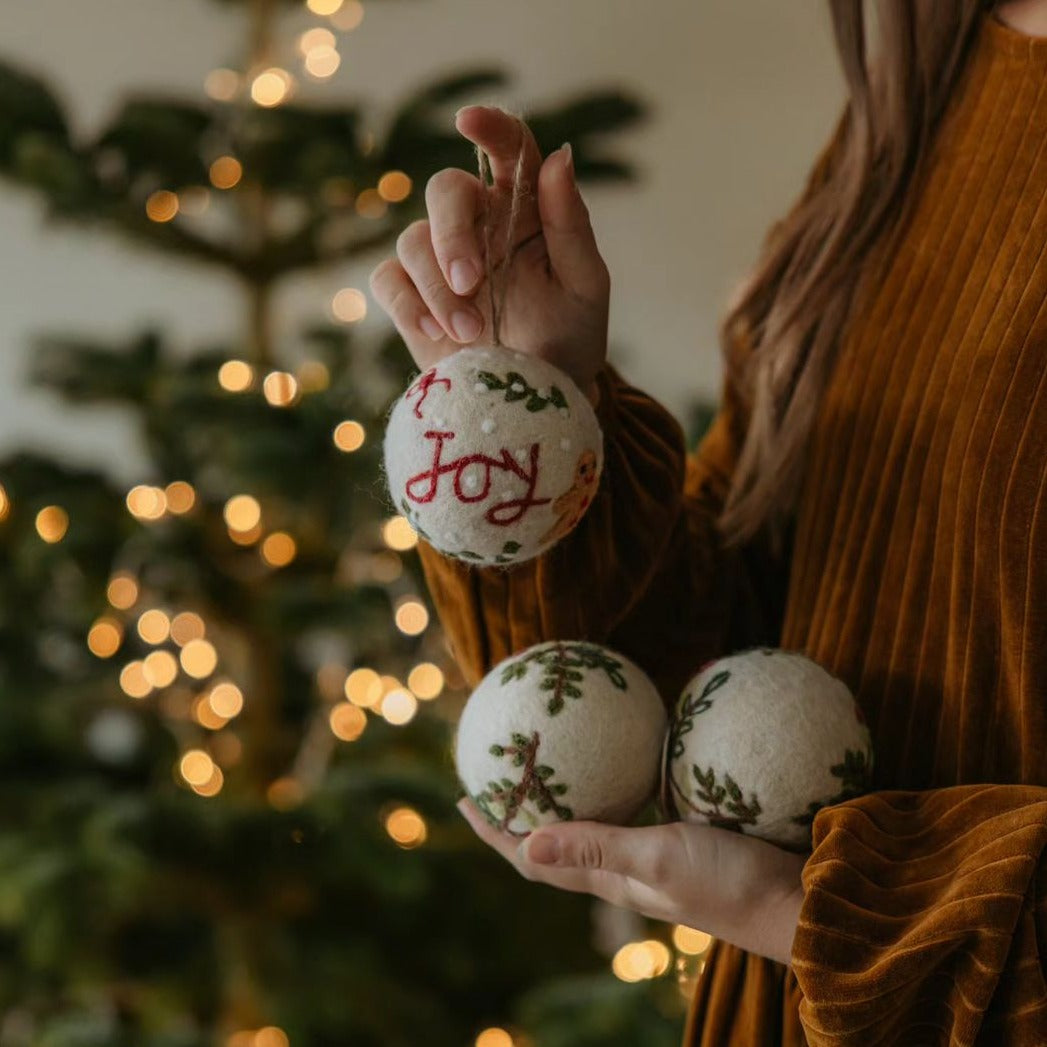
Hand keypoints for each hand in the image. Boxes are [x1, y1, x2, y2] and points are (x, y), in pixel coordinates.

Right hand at [369, 105, 609, 403]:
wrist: (535, 404)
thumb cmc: (571, 340)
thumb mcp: (584, 286)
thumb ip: (570, 224)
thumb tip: (560, 157)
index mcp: (525, 211)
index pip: (509, 151)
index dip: (490, 127)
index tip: (469, 121)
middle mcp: (479, 226)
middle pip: (445, 190)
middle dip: (451, 234)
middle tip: (469, 282)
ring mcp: (440, 261)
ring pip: (413, 239)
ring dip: (437, 287)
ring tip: (470, 332)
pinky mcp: (411, 299)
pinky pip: (388, 279)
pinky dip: (407, 303)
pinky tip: (436, 334)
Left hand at [456, 798, 805, 965]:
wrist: (798, 903)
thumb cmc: (729, 882)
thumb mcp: (659, 858)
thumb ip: (596, 848)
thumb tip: (522, 846)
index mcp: (610, 879)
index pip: (534, 859)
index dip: (495, 833)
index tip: (463, 797)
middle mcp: (623, 870)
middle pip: (554, 843)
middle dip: (520, 814)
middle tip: (499, 774)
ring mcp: (654, 858)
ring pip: (590, 828)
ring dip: (560, 802)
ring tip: (547, 766)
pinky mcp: (683, 842)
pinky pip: (630, 813)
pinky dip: (610, 789)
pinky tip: (620, 762)